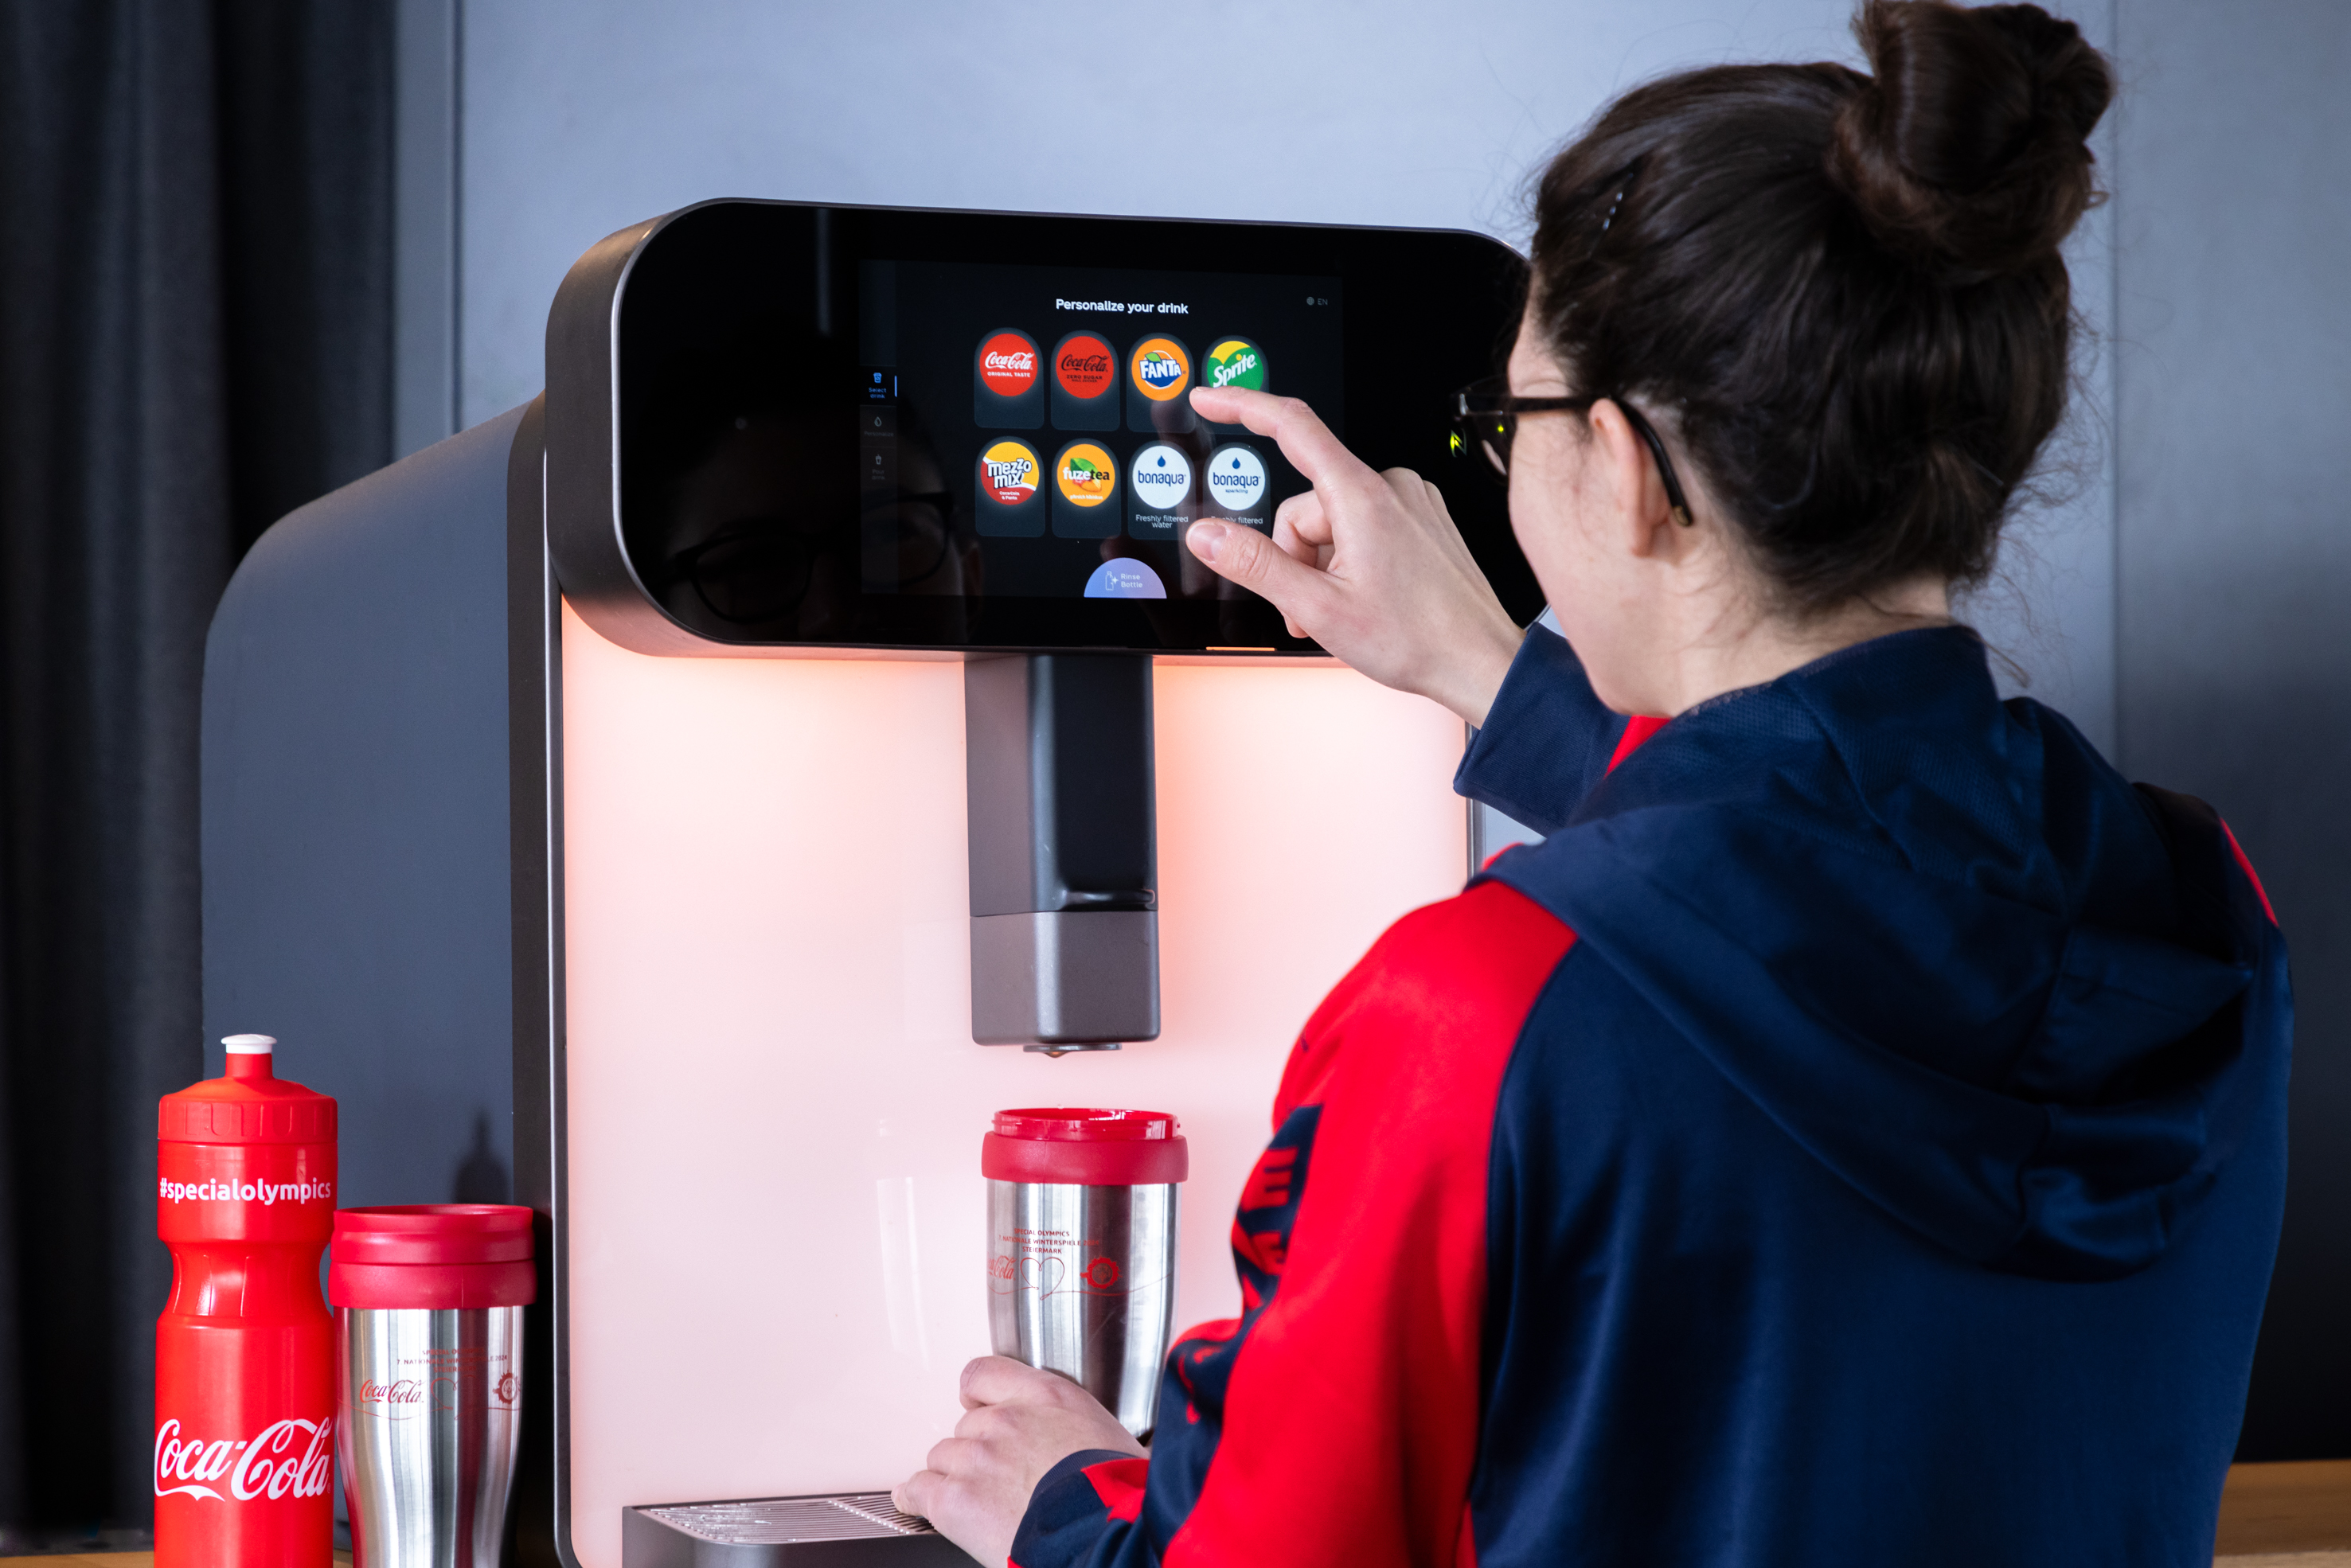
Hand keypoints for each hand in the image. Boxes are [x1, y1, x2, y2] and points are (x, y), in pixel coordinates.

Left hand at [893, 1357, 1142, 1566]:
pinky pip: (918, 1489)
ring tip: (976, 1500)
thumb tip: (1079, 1440)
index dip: (979, 1397)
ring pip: (944, 1456)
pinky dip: (915, 1497)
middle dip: (979, 1450)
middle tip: (999, 1477)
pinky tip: (916, 1502)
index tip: (978, 1407)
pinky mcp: (956, 1497)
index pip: (986, 1374)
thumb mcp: (1110, 1438)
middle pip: (968, 1424)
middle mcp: (1007, 1418)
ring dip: (955, 1476)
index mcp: (1048, 1397)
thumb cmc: (1118, 1496)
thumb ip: (1074, 1426)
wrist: (1103, 1535)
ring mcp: (977, 1456)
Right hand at [1184, 385, 1523, 726]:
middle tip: (1308, 610)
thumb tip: (1208, 535)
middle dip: (1294, 557)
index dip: (1241, 405)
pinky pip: (1362, 528)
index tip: (1209, 399)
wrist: (1479, 662)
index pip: (1291, 426)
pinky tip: (1363, 598)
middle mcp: (1390, 487)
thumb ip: (1256, 565)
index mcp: (1362, 496)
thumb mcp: (1319, 608)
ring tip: (1341, 611)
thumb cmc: (1418, 639)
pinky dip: (1348, 562)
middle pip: (1305, 504)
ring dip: (1321, 567)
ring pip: (1331, 521)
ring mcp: (1410, 502)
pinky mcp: (1421, 520)